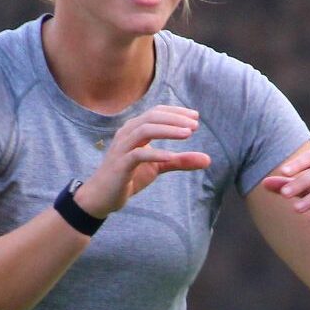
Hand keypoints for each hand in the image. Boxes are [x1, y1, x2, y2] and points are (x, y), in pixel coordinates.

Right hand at [76, 105, 211, 218]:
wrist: (101, 197)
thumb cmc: (129, 177)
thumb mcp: (158, 167)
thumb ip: (180, 161)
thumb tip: (208, 159)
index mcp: (135, 130)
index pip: (156, 112)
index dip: (176, 112)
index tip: (195, 116)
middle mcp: (127, 134)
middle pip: (152, 116)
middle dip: (175, 118)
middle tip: (195, 125)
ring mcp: (122, 148)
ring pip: (145, 130)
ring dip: (168, 130)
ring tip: (188, 133)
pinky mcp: (120, 165)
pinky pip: (138, 154)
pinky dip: (155, 153)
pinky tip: (171, 156)